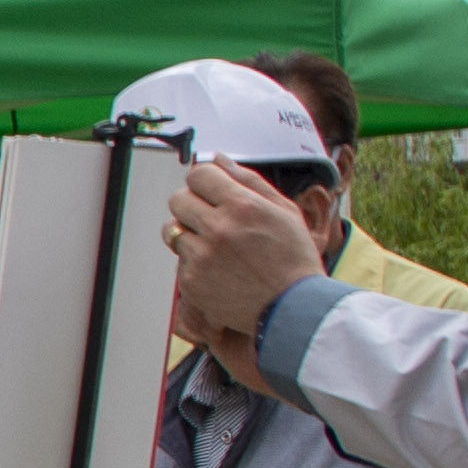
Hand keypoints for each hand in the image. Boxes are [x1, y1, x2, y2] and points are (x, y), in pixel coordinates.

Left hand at [162, 158, 326, 364]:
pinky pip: (180, 259)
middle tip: (213, 217)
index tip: (212, 190)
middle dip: (193, 204)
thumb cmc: (294, 258)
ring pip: (174, 229)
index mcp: (242, 205)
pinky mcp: (191, 281)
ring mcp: (201, 256)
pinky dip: (194, 261)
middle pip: (178, 199)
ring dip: (191, 233)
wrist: (293, 308)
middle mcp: (218, 228)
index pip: (198, 175)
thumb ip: (248, 180)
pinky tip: (220, 268)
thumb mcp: (283, 210)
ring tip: (218, 245)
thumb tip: (218, 159)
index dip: (205, 181)